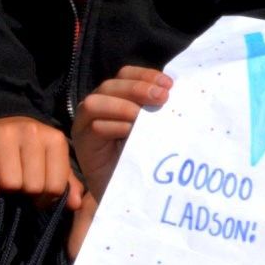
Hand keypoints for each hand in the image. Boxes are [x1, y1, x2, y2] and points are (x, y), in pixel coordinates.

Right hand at [0, 115, 80, 205]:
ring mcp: (4, 134)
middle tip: (21, 189)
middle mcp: (32, 132)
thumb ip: (67, 182)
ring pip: (10, 184)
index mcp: (55, 139)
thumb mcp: (53, 160)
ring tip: (7, 185)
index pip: (55, 186)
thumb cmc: (30, 147)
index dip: (46, 199)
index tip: (39, 197)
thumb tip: (75, 204)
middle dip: (26, 195)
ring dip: (6, 192)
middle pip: (33, 187)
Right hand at [73, 67, 170, 202]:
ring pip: (95, 102)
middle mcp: (100, 105)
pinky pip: (93, 127)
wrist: (131, 189)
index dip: (145, 75)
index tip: (169, 84)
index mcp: (118, 97)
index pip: (126, 74)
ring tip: (142, 116)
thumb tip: (182, 95)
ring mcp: (86, 123)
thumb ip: (161, 110)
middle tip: (162, 98)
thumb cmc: (146, 155)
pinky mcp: (82, 142)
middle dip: (137, 88)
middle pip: (111, 85)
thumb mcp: (156, 127)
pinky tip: (131, 132)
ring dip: (122, 105)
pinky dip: (114, 126)